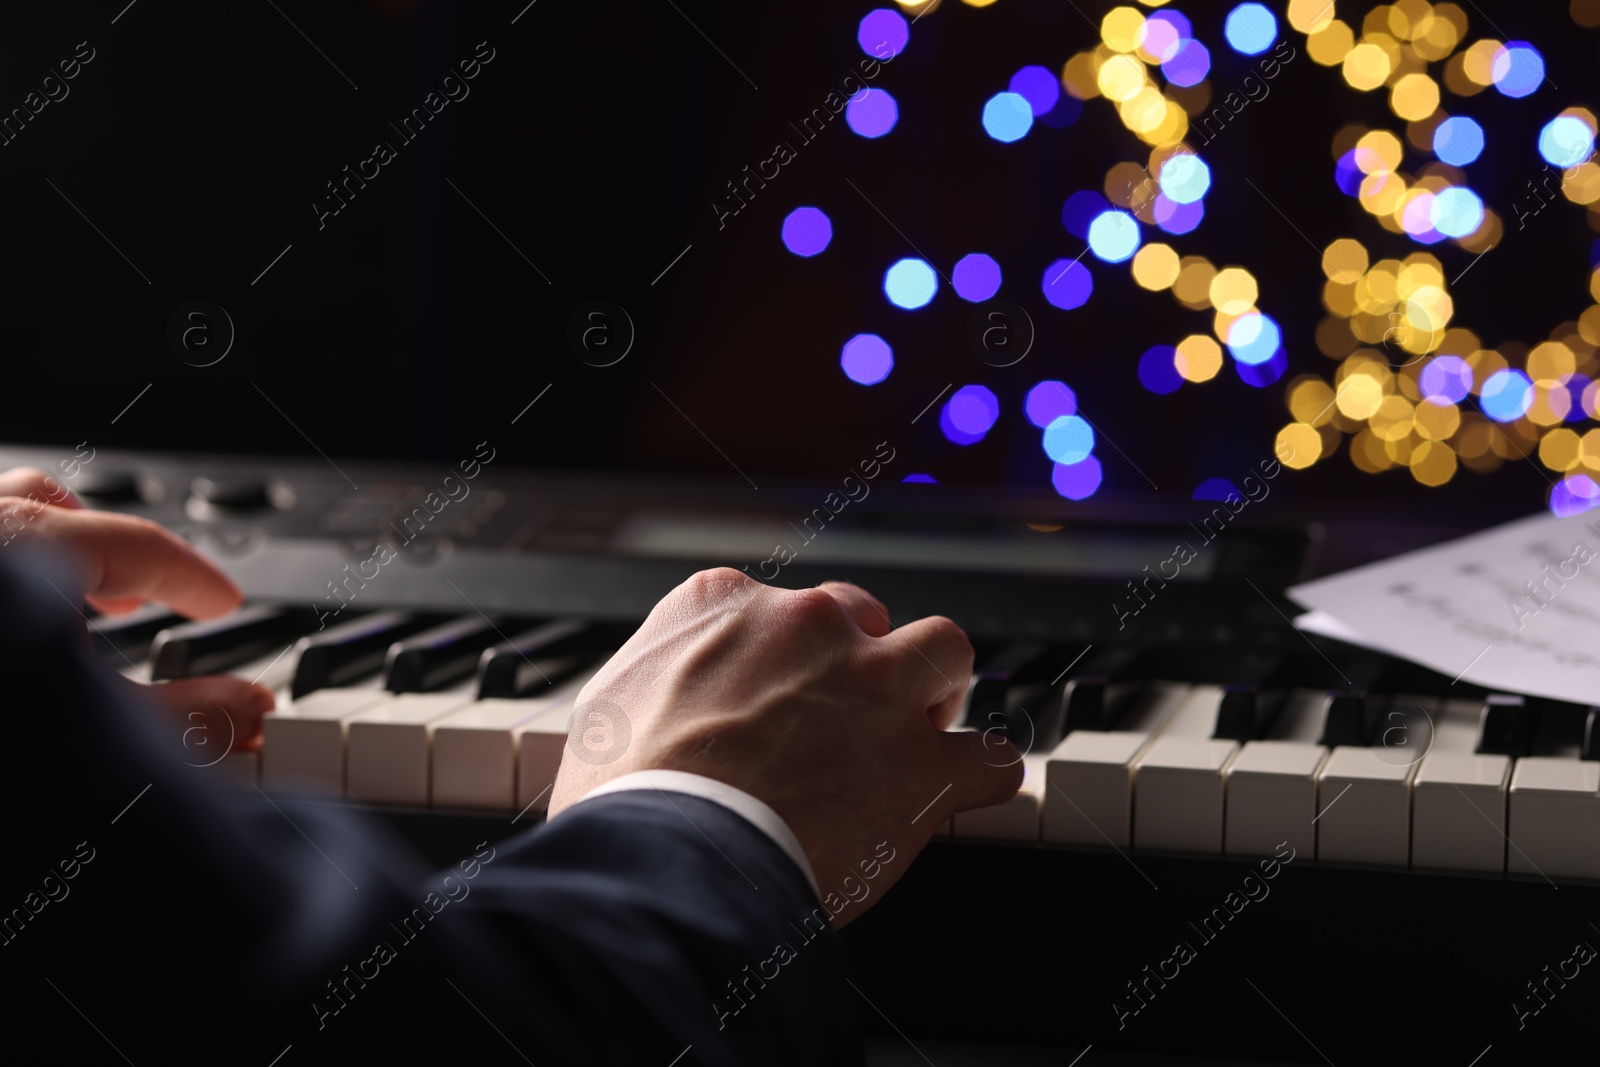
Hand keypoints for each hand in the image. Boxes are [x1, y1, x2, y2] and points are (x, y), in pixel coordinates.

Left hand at [0, 466, 274, 745]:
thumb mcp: (105, 741)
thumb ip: (188, 719)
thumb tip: (251, 711)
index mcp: (25, 542)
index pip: (138, 545)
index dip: (194, 579)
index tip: (222, 603)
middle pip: (45, 507)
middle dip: (101, 546)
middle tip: (136, 597)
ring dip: (39, 558)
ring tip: (68, 610)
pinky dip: (5, 585)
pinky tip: (16, 642)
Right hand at [549, 567, 1020, 924]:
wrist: (666, 864)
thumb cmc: (624, 799)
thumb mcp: (606, 709)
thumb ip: (652, 682)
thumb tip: (653, 703)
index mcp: (726, 605)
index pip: (781, 607)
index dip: (788, 659)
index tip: (781, 697)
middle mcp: (809, 627)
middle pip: (866, 618)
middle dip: (864, 666)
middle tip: (843, 722)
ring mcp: (874, 688)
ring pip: (944, 653)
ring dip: (935, 695)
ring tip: (916, 736)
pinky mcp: (921, 764)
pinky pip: (990, 757)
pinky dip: (980, 776)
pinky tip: (962, 794)